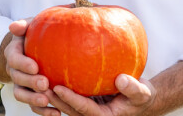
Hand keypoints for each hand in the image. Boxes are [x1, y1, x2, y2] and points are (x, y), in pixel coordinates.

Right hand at [4, 19, 50, 108]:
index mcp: (14, 52)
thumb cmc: (36, 33)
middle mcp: (14, 70)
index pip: (14, 58)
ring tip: (46, 100)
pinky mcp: (30, 95)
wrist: (36, 48)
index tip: (35, 66)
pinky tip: (56, 113)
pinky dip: (43, 111)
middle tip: (44, 83)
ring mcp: (20, 84)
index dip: (22, 64)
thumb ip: (25, 24)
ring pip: (21, 94)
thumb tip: (14, 26)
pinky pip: (33, 105)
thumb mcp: (32, 25)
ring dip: (32, 99)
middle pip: (17, 79)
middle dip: (29, 82)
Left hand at [31, 74, 155, 115]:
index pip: (84, 109)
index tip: (58, 88)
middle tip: (41, 84)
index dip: (70, 99)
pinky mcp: (87, 103)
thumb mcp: (143, 92)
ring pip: (67, 106)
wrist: (141, 100)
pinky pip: (72, 98)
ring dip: (53, 96)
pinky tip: (51, 72)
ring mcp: (89, 111)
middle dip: (55, 99)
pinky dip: (61, 90)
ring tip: (39, 80)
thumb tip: (122, 80)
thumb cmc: (142, 96)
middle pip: (70, 110)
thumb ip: (133, 88)